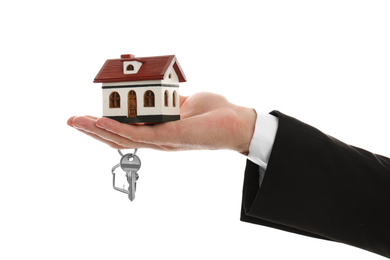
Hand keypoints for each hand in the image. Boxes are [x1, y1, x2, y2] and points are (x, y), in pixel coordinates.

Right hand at [67, 92, 256, 154]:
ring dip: (98, 131)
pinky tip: (101, 123)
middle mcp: (157, 139)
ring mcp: (162, 140)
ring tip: (77, 122)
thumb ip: (167, 101)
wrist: (237, 122)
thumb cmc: (214, 113)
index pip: (126, 130)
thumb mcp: (184, 102)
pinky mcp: (170, 136)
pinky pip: (140, 134)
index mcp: (159, 130)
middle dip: (93, 131)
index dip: (105, 125)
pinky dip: (118, 129)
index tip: (87, 115)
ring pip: (123, 139)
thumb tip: (155, 92)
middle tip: (72, 121)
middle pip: (118, 138)